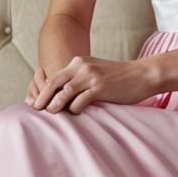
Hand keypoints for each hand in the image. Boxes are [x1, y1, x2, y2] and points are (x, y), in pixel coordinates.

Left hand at [25, 55, 157, 114]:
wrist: (143, 74)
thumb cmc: (119, 77)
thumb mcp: (96, 72)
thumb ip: (80, 78)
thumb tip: (63, 95)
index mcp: (79, 62)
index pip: (55, 77)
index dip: (43, 91)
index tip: (35, 102)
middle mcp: (82, 66)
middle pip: (55, 83)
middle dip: (43, 97)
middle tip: (35, 109)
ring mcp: (91, 76)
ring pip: (65, 91)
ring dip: (55, 104)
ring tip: (49, 113)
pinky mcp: (100, 87)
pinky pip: (81, 100)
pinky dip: (74, 109)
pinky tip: (74, 114)